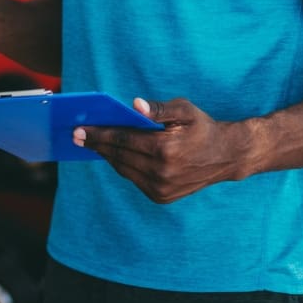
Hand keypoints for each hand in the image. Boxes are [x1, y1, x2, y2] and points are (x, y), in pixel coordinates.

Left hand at [74, 97, 242, 203]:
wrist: (225, 156)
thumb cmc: (202, 127)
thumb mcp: (183, 110)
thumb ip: (157, 108)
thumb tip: (134, 105)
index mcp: (165, 149)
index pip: (122, 140)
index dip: (99, 134)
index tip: (79, 129)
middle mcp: (161, 172)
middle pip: (119, 156)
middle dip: (97, 145)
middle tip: (77, 135)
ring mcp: (161, 188)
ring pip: (123, 169)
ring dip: (107, 156)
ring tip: (92, 143)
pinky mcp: (161, 197)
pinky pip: (134, 179)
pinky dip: (123, 166)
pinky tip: (114, 154)